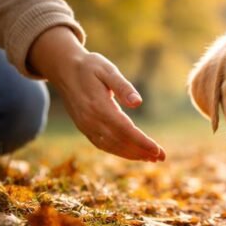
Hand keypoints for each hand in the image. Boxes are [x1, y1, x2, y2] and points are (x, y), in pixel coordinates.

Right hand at [27, 26, 165, 161]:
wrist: (63, 68)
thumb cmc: (90, 66)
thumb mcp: (107, 70)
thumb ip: (123, 86)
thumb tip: (138, 102)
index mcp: (98, 106)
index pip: (125, 130)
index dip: (142, 142)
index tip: (158, 151)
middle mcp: (90, 120)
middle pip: (120, 142)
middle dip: (142, 152)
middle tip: (162, 158)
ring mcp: (85, 126)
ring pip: (112, 146)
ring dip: (132, 155)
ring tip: (151, 159)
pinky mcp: (84, 128)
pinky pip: (103, 145)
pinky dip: (119, 152)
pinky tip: (133, 153)